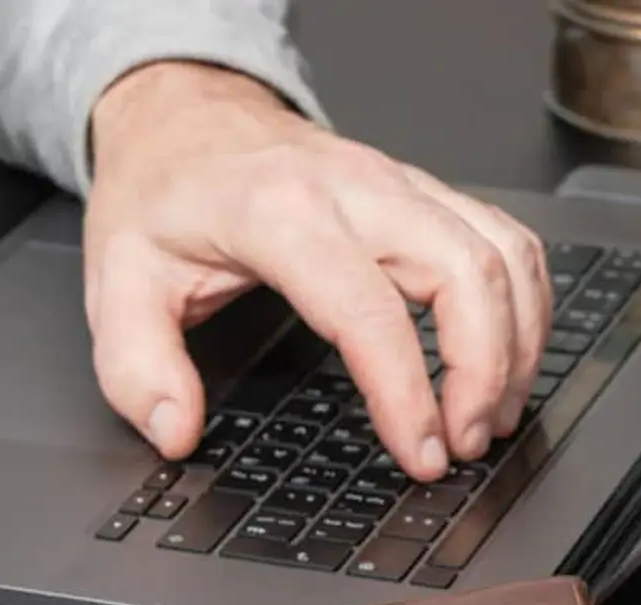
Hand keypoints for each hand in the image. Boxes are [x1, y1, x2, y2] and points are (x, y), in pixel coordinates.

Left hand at [81, 62, 550, 481]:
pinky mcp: (420, 190)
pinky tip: (507, 355)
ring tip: (489, 418)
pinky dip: (523, 301)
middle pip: (466, 273)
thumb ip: (137, 368)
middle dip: (484, 371)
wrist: (180, 118)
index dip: (405, 390)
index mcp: (280, 213)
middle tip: (462, 445)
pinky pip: (502, 238)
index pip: (368, 309)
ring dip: (515, 343)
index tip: (417, 450)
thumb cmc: (159, 195)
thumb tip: (175, 432)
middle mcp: (355, 189)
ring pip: (500, 253)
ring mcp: (397, 183)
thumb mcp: (117, 283)